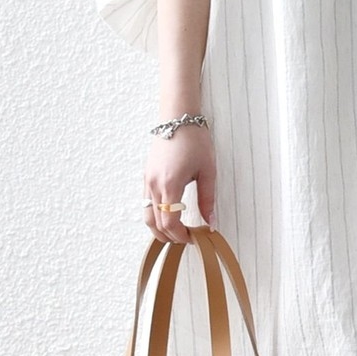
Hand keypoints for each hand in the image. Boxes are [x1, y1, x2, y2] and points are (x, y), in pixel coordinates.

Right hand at [143, 126, 216, 244]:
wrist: (178, 118)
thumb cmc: (195, 140)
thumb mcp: (208, 171)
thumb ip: (208, 199)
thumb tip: (211, 222)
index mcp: (170, 184)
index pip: (169, 222)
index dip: (180, 235)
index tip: (192, 238)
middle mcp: (154, 185)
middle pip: (155, 223)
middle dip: (170, 236)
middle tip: (187, 238)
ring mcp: (147, 181)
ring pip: (147, 215)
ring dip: (159, 228)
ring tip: (176, 231)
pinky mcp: (146, 176)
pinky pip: (145, 203)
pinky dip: (154, 215)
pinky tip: (168, 215)